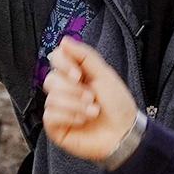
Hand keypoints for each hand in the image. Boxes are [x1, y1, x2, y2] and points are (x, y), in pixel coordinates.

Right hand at [41, 38, 137, 162]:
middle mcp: (65, 90)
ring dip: (76, 105)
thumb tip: (64, 40)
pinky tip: (82, 121)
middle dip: (74, 90)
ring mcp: (59, 108)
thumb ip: (84, 55)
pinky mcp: (55, 126)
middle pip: (50, 79)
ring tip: (93, 111)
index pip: (55, 59)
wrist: (123, 133)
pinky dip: (68, 116)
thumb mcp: (104, 74)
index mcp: (76, 74)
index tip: (78, 74)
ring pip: (52, 98)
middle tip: (92, 97)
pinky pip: (49, 115)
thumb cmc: (117, 105)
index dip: (63, 64)